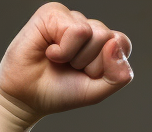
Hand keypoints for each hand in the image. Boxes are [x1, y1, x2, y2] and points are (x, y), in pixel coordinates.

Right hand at [0, 2, 132, 126]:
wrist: (27, 97)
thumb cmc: (61, 91)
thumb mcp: (98, 90)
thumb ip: (119, 74)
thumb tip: (115, 42)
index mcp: (101, 42)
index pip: (123, 44)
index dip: (107, 66)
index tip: (87, 74)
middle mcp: (88, 27)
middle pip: (109, 38)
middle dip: (91, 63)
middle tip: (70, 68)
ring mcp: (70, 18)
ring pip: (96, 33)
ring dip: (77, 57)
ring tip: (59, 60)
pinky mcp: (52, 13)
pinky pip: (77, 30)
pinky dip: (64, 50)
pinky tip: (50, 52)